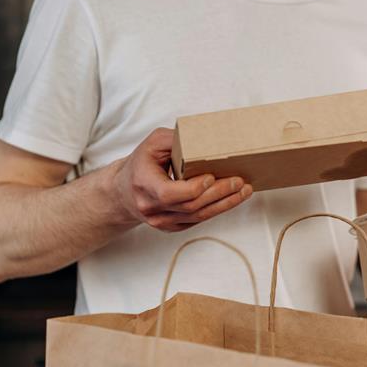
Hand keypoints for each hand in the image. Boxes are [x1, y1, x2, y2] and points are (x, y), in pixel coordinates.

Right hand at [111, 127, 252, 231]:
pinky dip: (216, 209)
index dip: (195, 187)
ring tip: (244, 191)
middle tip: (240, 182)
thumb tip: (205, 139)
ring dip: (225, 204)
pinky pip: (198, 220)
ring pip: (198, 216)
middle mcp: (152, 208)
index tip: (213, 176)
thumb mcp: (153, 143)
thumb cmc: (141, 164)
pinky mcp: (171, 227)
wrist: (123, 192)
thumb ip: (176, 139)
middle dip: (219, 193)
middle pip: (191, 206)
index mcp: (144, 185)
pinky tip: (231, 198)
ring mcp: (161, 222)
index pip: (171, 193)